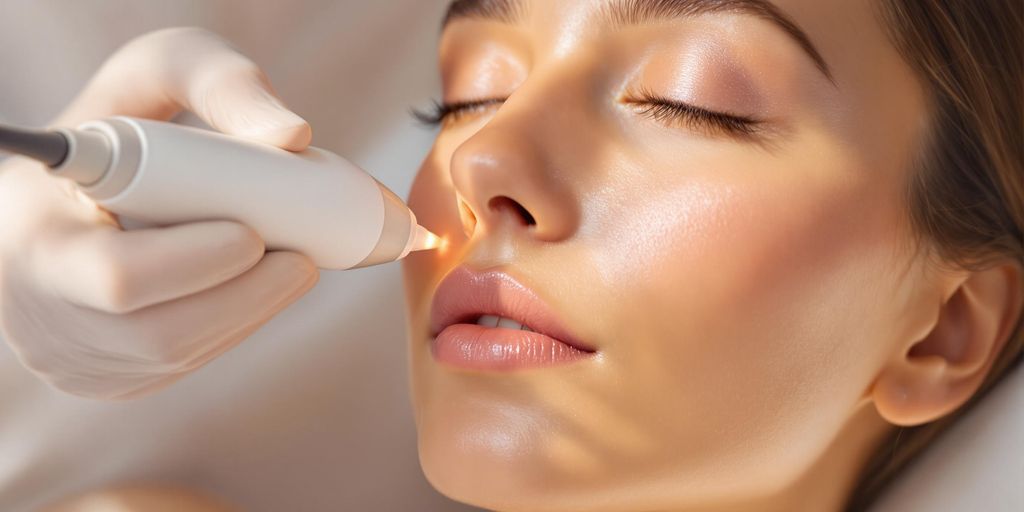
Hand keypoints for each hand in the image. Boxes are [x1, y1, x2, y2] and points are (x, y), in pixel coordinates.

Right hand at [0, 27, 318, 399]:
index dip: (195, 261)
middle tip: (303, 258)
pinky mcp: (109, 379)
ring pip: (179, 355)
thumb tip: (293, 137)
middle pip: (161, 334)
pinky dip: (231, 326)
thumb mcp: (155, 74)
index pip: (117, 277)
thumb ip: (219, 82)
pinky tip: (251, 286)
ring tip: (288, 264)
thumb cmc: (117, 128)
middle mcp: (42, 312)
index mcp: (35, 235)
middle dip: (247, 296)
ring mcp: (74, 357)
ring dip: (250, 312)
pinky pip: (181, 365)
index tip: (254, 233)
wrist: (69, 192)